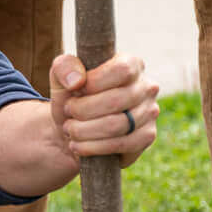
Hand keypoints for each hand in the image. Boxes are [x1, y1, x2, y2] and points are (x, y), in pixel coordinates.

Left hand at [49, 52, 159, 166]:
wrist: (71, 128)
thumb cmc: (71, 97)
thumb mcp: (61, 76)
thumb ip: (64, 67)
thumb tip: (77, 80)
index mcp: (132, 63)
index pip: (121, 70)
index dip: (94, 83)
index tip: (75, 91)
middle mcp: (147, 87)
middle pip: (116, 100)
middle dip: (83, 110)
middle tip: (69, 112)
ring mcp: (150, 112)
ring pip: (117, 126)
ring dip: (84, 130)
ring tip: (69, 129)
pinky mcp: (147, 137)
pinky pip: (121, 145)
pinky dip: (93, 147)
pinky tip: (78, 145)